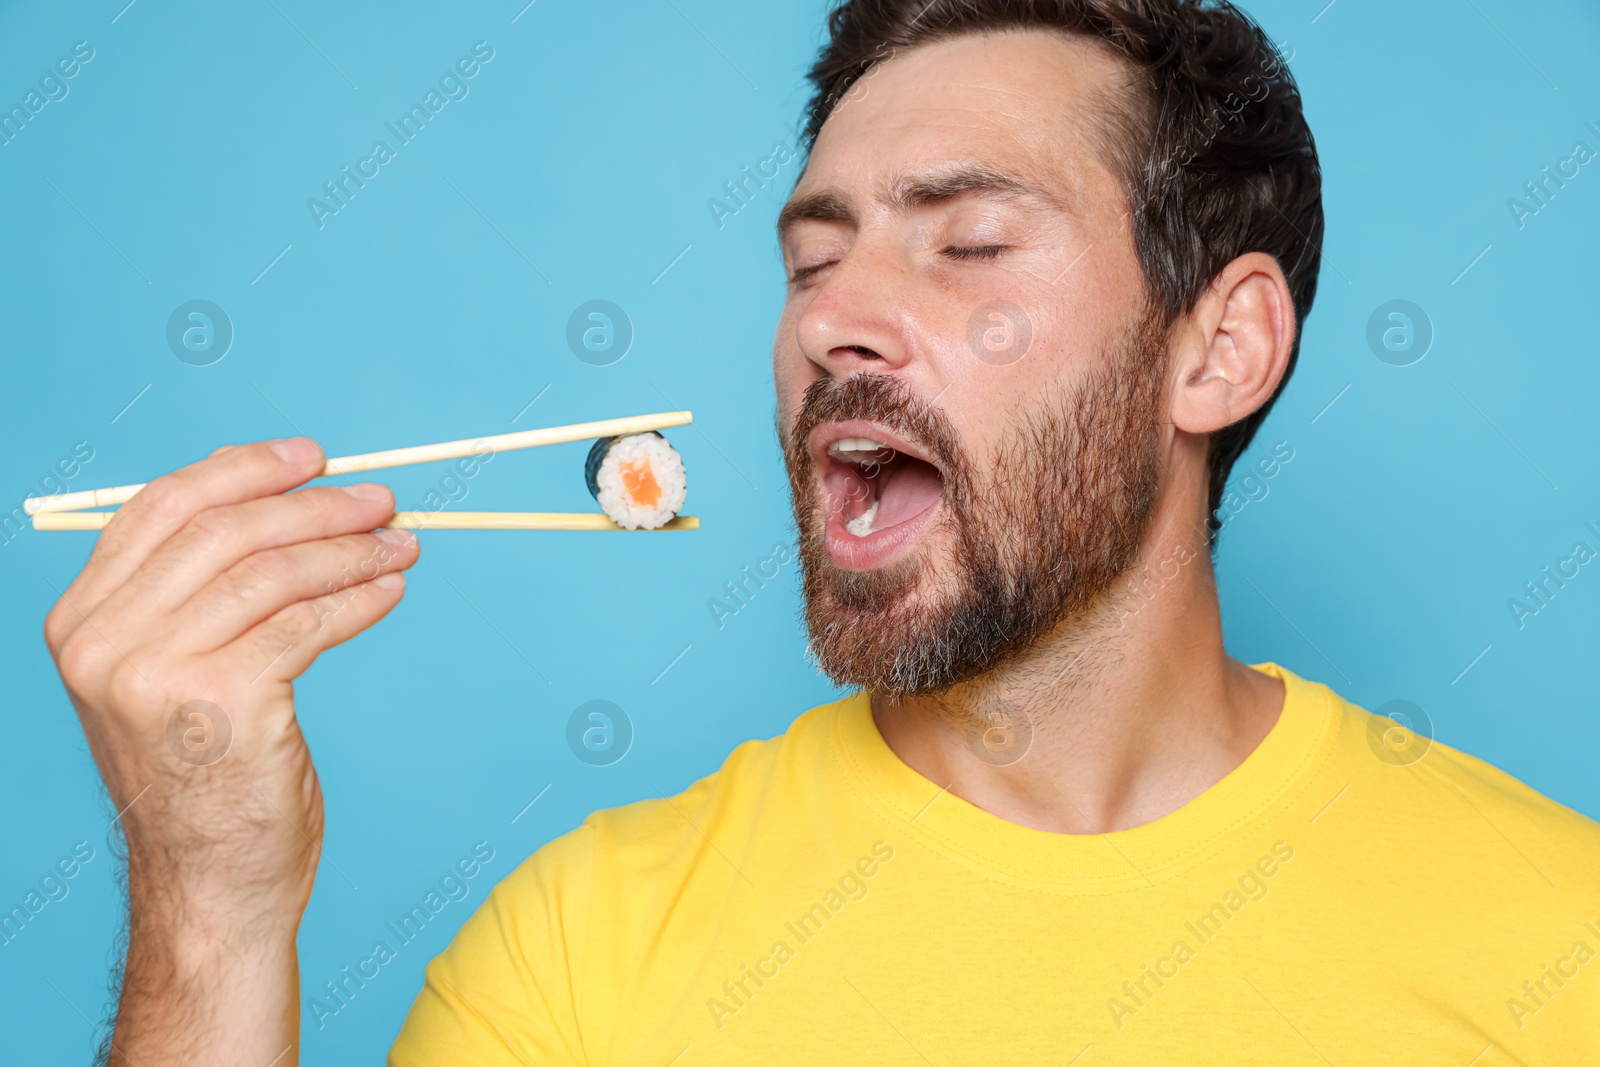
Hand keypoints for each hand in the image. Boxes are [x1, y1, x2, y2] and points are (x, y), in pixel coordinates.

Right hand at [43, 437, 419, 1063]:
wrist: (211, 884)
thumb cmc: (206, 775)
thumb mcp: (171, 673)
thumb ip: (193, 596)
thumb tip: (280, 502)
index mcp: (84, 620)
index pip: (164, 509)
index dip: (244, 471)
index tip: (312, 458)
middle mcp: (105, 642)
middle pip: (226, 530)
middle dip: (315, 506)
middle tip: (381, 500)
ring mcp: (156, 673)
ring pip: (274, 573)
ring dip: (351, 550)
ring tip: (404, 545)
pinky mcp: (222, 703)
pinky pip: (308, 623)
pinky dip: (360, 599)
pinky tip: (390, 592)